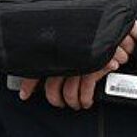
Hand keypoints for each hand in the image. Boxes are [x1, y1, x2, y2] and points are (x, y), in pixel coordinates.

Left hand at [16, 21, 136, 110]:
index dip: (28, 85)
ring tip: (76, 104)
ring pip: (69, 93)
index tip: (24, 95)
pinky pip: (86, 93)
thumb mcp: (71, 42)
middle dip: (55, 99)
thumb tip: (40, 67)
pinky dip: (86, 100)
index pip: (36, 70)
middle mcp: (64, 59)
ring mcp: (78, 65)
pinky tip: (86, 102)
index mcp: (55, 52)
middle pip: (52, 88)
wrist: (111, 32)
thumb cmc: (90, 37)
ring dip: (73, 102)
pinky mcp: (93, 70)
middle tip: (59, 103)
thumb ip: (56, 51)